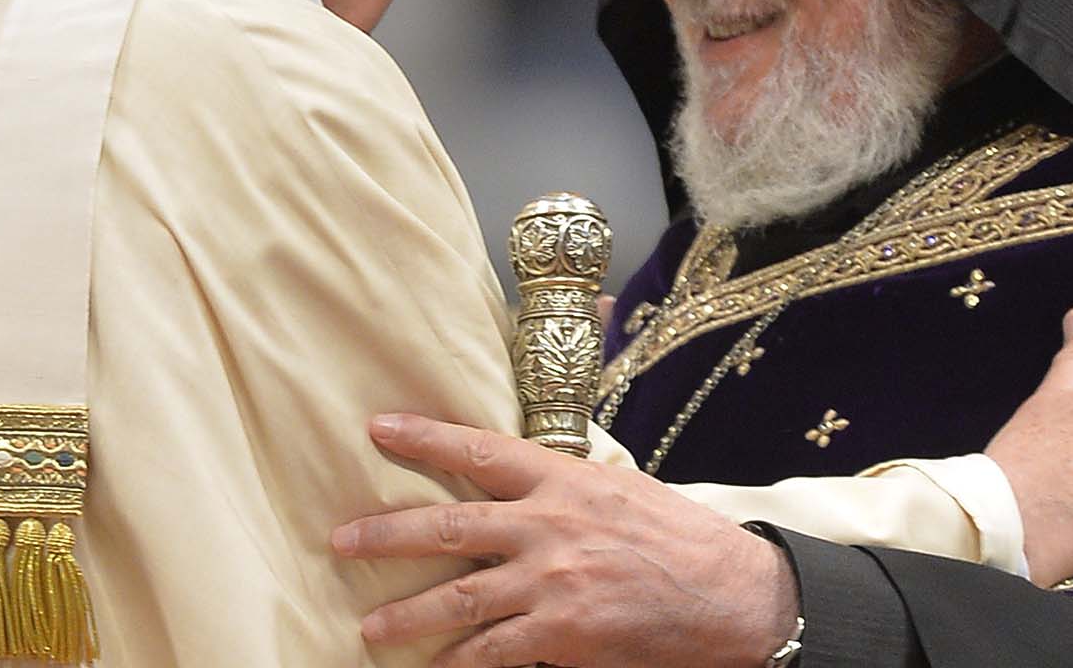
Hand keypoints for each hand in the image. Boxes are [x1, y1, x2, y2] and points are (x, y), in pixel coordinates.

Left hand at [333, 413, 797, 667]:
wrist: (732, 594)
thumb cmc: (677, 537)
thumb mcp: (620, 487)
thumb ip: (564, 482)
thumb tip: (515, 474)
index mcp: (564, 480)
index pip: (480, 451)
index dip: (425, 438)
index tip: (378, 427)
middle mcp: (551, 526)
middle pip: (450, 527)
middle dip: (387, 533)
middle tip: (340, 539)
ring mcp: (554, 584)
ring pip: (460, 600)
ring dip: (407, 615)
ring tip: (368, 627)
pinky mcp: (564, 636)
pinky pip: (495, 653)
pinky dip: (459, 664)